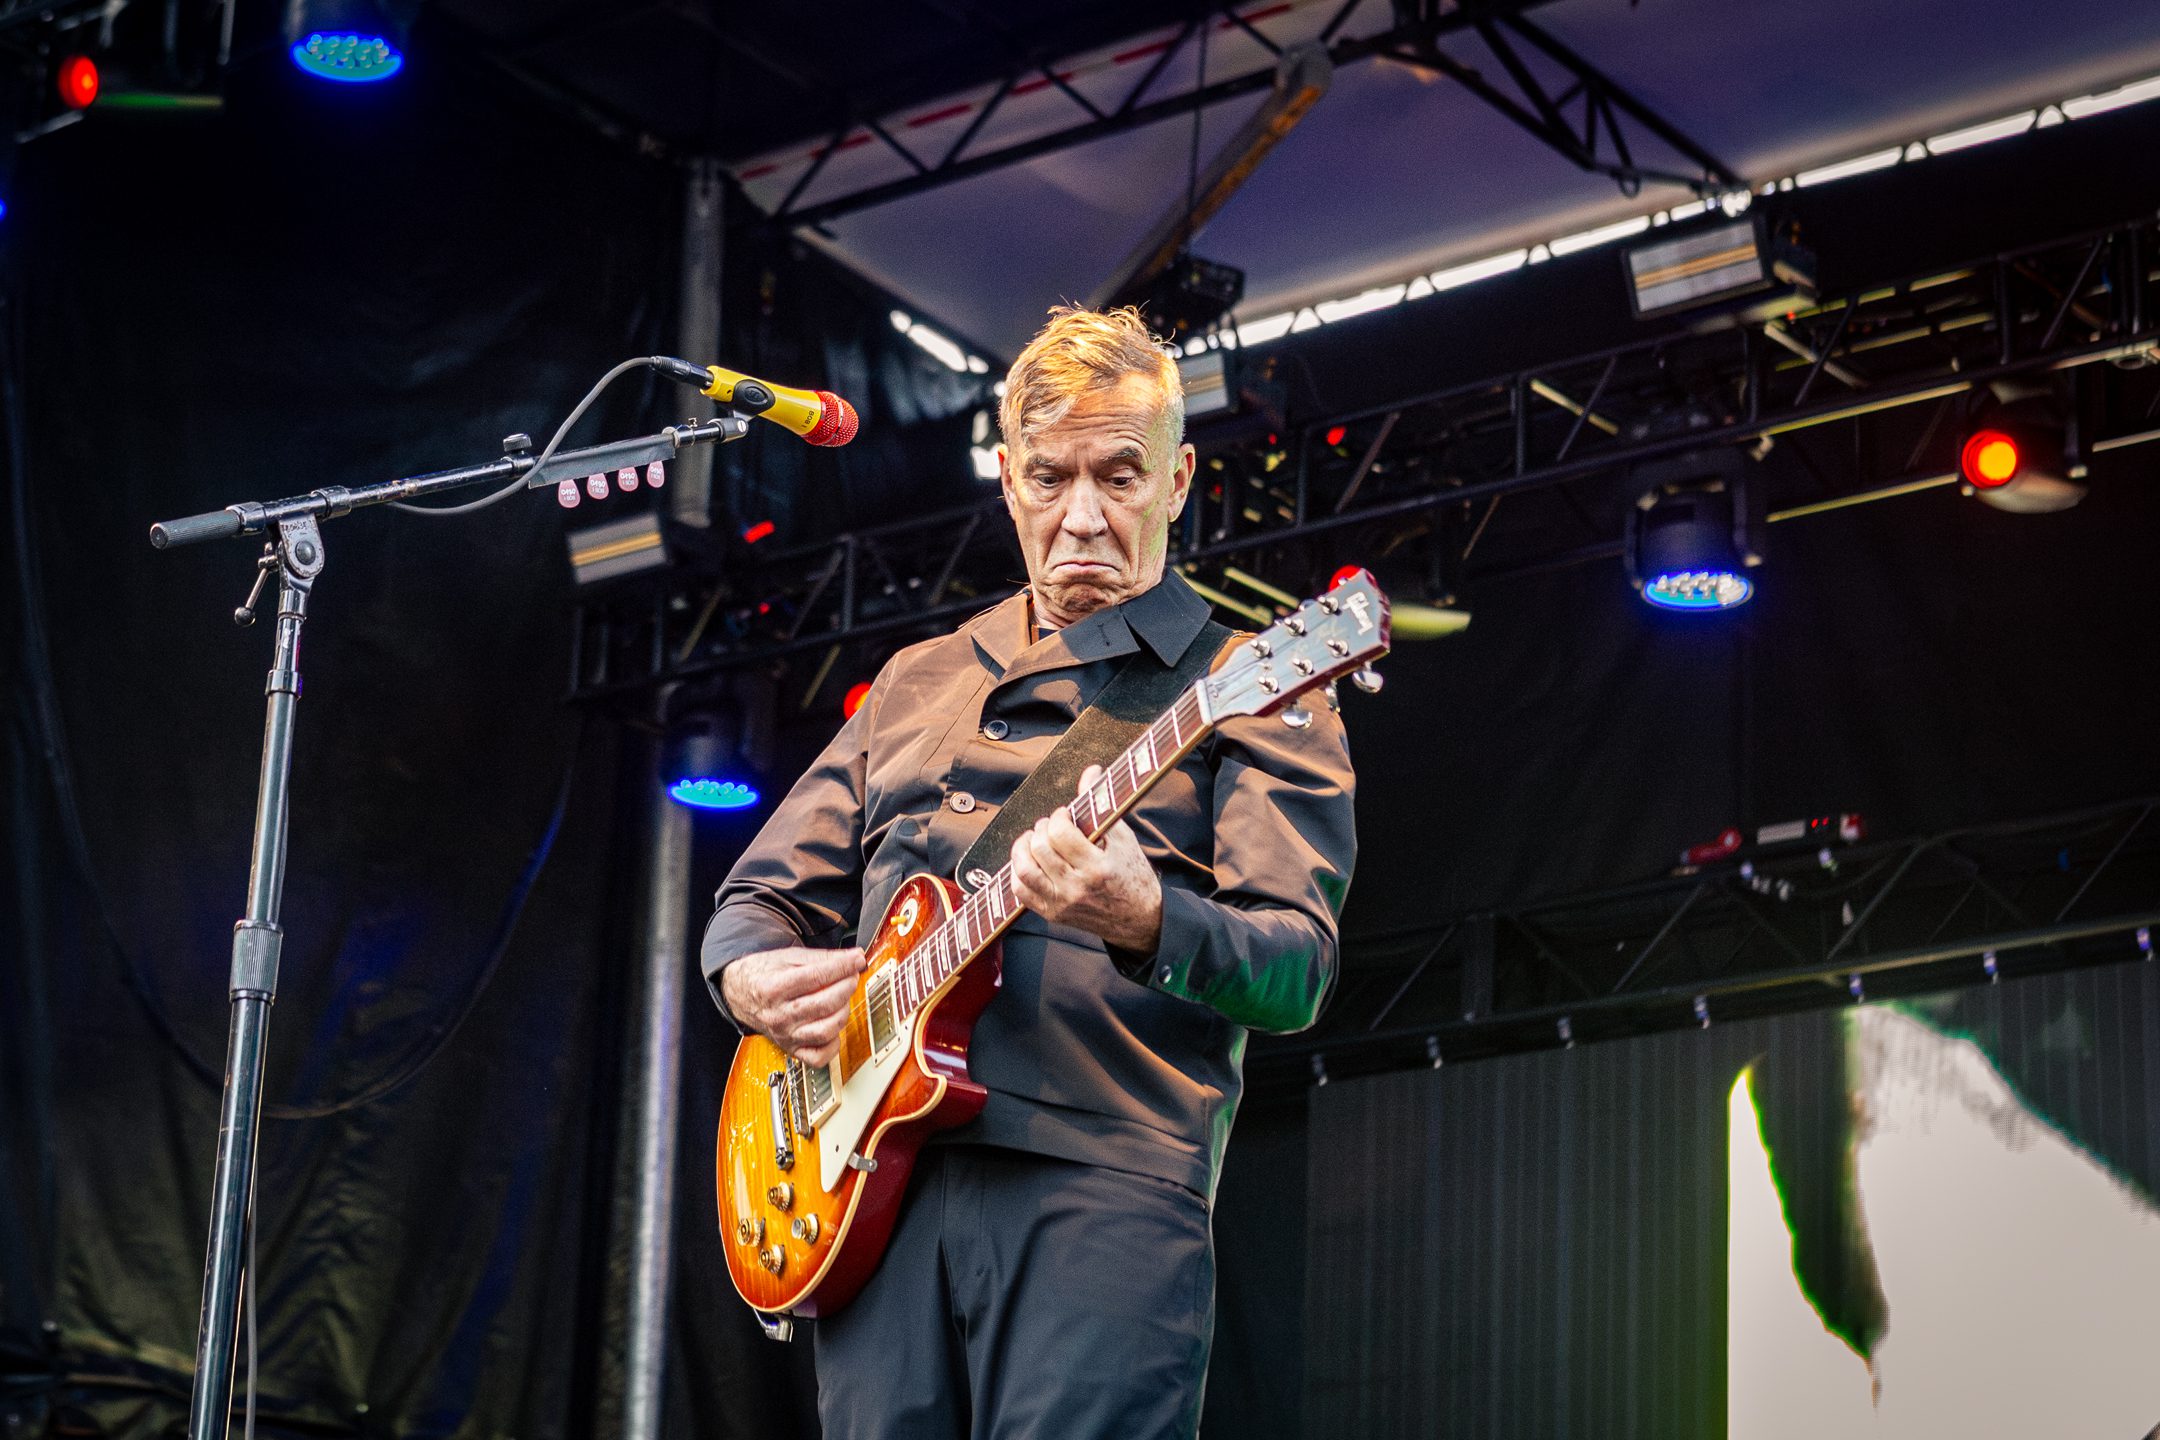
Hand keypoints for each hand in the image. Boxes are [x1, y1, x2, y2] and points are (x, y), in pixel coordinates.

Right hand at [721, 946, 865, 1065]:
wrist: (741, 994)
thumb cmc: (764, 975)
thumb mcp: (788, 957)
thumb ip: (822, 958)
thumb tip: (854, 959)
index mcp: (773, 988)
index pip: (816, 977)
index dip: (843, 967)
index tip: (857, 960)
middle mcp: (778, 1016)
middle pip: (824, 1004)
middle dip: (846, 987)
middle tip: (851, 976)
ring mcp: (785, 1035)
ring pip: (825, 1031)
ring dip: (843, 1012)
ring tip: (843, 998)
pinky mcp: (791, 1049)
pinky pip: (818, 1057)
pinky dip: (833, 1044)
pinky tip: (834, 1025)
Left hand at [1009, 764, 1162, 955]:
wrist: (1139, 921)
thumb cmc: (1132, 875)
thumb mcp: (1124, 839)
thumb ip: (1103, 805)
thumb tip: (1092, 772)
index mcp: (1098, 868)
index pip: (1061, 834)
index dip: (1058, 817)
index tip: (1065, 814)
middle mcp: (1077, 888)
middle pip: (1040, 849)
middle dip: (1041, 828)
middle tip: (1051, 825)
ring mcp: (1062, 904)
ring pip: (1024, 871)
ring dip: (1022, 848)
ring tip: (1033, 840)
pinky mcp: (1052, 914)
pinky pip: (1020, 892)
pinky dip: (1017, 872)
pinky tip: (1029, 861)